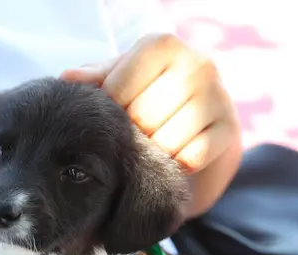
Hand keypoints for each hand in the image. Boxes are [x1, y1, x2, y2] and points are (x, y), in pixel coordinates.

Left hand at [61, 34, 242, 218]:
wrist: (199, 121)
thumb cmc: (150, 95)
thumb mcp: (122, 81)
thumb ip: (96, 78)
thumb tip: (68, 79)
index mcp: (162, 45)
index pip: (117, 90)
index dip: (109, 113)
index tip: (115, 117)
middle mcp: (196, 64)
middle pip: (141, 118)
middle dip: (132, 135)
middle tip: (137, 135)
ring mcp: (218, 96)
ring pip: (165, 142)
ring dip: (152, 153)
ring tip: (154, 144)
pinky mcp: (230, 130)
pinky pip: (189, 159)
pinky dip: (175, 165)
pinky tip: (173, 156)